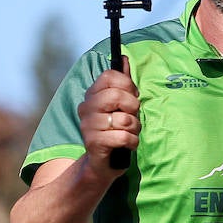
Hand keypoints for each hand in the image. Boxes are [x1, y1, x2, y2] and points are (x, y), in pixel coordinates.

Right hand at [76, 56, 139, 171]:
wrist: (102, 163)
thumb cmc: (114, 131)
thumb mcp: (119, 106)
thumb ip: (122, 83)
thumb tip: (124, 58)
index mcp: (92, 95)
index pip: (109, 76)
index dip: (127, 84)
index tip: (132, 96)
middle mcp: (86, 108)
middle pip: (117, 95)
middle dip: (133, 107)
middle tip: (133, 116)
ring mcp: (88, 126)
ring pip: (124, 119)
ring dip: (135, 128)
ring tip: (130, 133)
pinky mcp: (94, 143)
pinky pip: (123, 136)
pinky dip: (132, 141)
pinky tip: (128, 144)